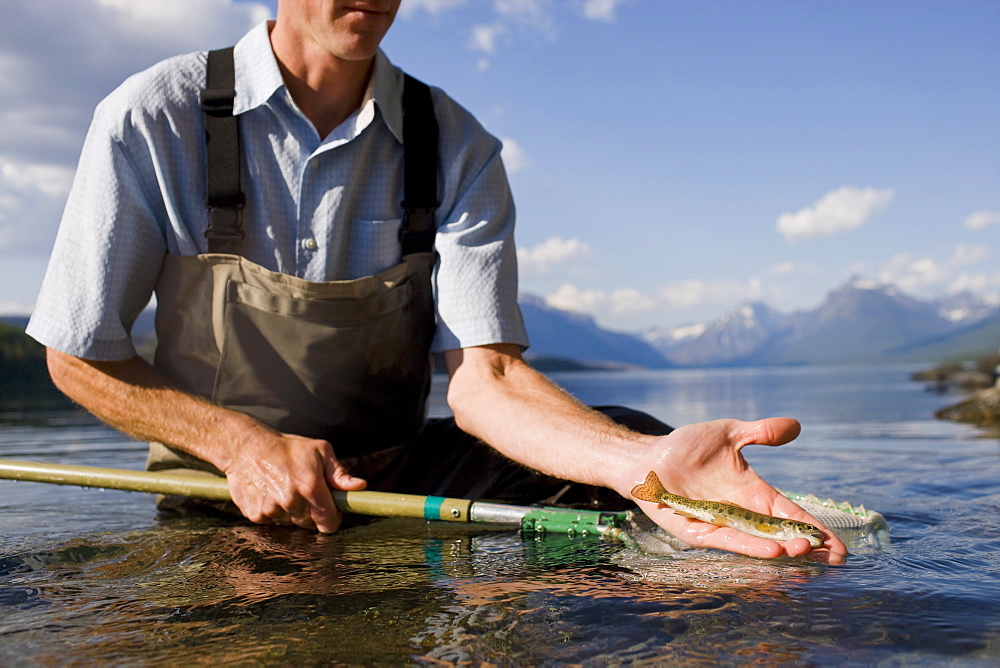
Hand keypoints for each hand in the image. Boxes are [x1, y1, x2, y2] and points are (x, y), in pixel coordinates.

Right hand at [224, 422, 366, 532]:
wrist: (245, 447)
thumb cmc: (287, 447)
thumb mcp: (319, 451)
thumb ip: (340, 474)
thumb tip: (360, 487)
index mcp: (310, 486)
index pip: (329, 523)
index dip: (333, 518)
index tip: (331, 510)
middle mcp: (291, 501)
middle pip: (311, 524)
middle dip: (313, 512)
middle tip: (305, 491)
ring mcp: (271, 510)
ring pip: (292, 523)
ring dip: (293, 512)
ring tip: (285, 488)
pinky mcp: (255, 515)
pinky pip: (273, 522)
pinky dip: (275, 512)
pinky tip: (271, 492)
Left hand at [625, 418, 847, 561]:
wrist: (647, 458)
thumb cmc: (686, 446)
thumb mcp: (728, 434)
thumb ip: (759, 432)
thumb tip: (796, 425)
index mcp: (752, 492)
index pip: (788, 513)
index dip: (812, 527)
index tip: (837, 544)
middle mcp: (740, 513)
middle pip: (779, 534)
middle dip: (806, 545)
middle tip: (834, 556)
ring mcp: (721, 524)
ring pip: (758, 541)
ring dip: (782, 548)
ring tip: (805, 552)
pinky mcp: (699, 532)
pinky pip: (729, 541)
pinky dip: (750, 546)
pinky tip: (772, 551)